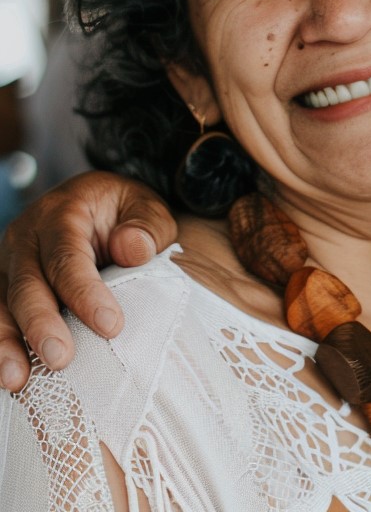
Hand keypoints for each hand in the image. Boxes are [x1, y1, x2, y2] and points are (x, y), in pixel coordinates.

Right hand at [0, 171, 176, 390]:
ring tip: (18, 379)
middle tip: (61, 359)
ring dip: (7, 344)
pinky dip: (0, 343)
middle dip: (41, 325)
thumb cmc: (126, 211)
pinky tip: (10, 373)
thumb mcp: (146, 207)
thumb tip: (132, 250)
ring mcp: (9, 262)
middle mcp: (26, 236)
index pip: (68, 258)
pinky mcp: (3, 284)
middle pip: (27, 285)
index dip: (86, 294)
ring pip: (1, 305)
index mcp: (62, 213)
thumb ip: (146, 227)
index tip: (111, 326)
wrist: (98, 201)